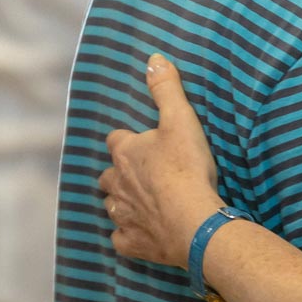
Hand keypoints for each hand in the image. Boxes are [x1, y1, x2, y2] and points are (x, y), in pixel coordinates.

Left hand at [98, 55, 224, 266]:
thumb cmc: (186, 168)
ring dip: (122, 202)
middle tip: (142, 174)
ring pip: (112, 206)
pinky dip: (129, 234)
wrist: (193, 221)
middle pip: (108, 176)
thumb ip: (166, 89)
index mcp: (125, 153)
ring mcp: (122, 215)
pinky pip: (121, 238)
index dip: (127, 141)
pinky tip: (142, 232)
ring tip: (142, 202)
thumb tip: (153, 58)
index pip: (115, 140)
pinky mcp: (131, 243)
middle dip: (119, 174)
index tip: (142, 143)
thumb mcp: (180, 120)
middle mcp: (116, 183)